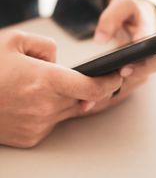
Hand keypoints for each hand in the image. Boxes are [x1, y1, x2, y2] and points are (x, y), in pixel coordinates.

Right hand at [0, 30, 122, 147]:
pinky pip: (53, 121)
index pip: (91, 86)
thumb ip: (45, 45)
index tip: (118, 76)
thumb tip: (58, 60)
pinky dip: (53, 109)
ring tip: (55, 84)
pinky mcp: (31, 136)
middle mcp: (45, 106)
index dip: (109, 82)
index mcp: (45, 80)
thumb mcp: (15, 41)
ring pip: (70, 110)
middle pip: (84, 99)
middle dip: (91, 88)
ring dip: (71, 98)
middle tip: (91, 77)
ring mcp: (38, 125)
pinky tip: (40, 98)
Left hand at [93, 0, 155, 108]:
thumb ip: (112, 17)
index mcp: (150, 42)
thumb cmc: (131, 10)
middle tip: (99, 89)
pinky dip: (102, 95)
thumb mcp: (123, 3)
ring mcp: (137, 70)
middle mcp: (147, 60)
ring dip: (109, 95)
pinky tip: (83, 101)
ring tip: (86, 100)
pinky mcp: (127, 76)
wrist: (135, 18)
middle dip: (120, 85)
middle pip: (140, 79)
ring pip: (127, 88)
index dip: (141, 67)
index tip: (123, 69)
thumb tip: (99, 40)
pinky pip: (118, 89)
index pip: (153, 59)